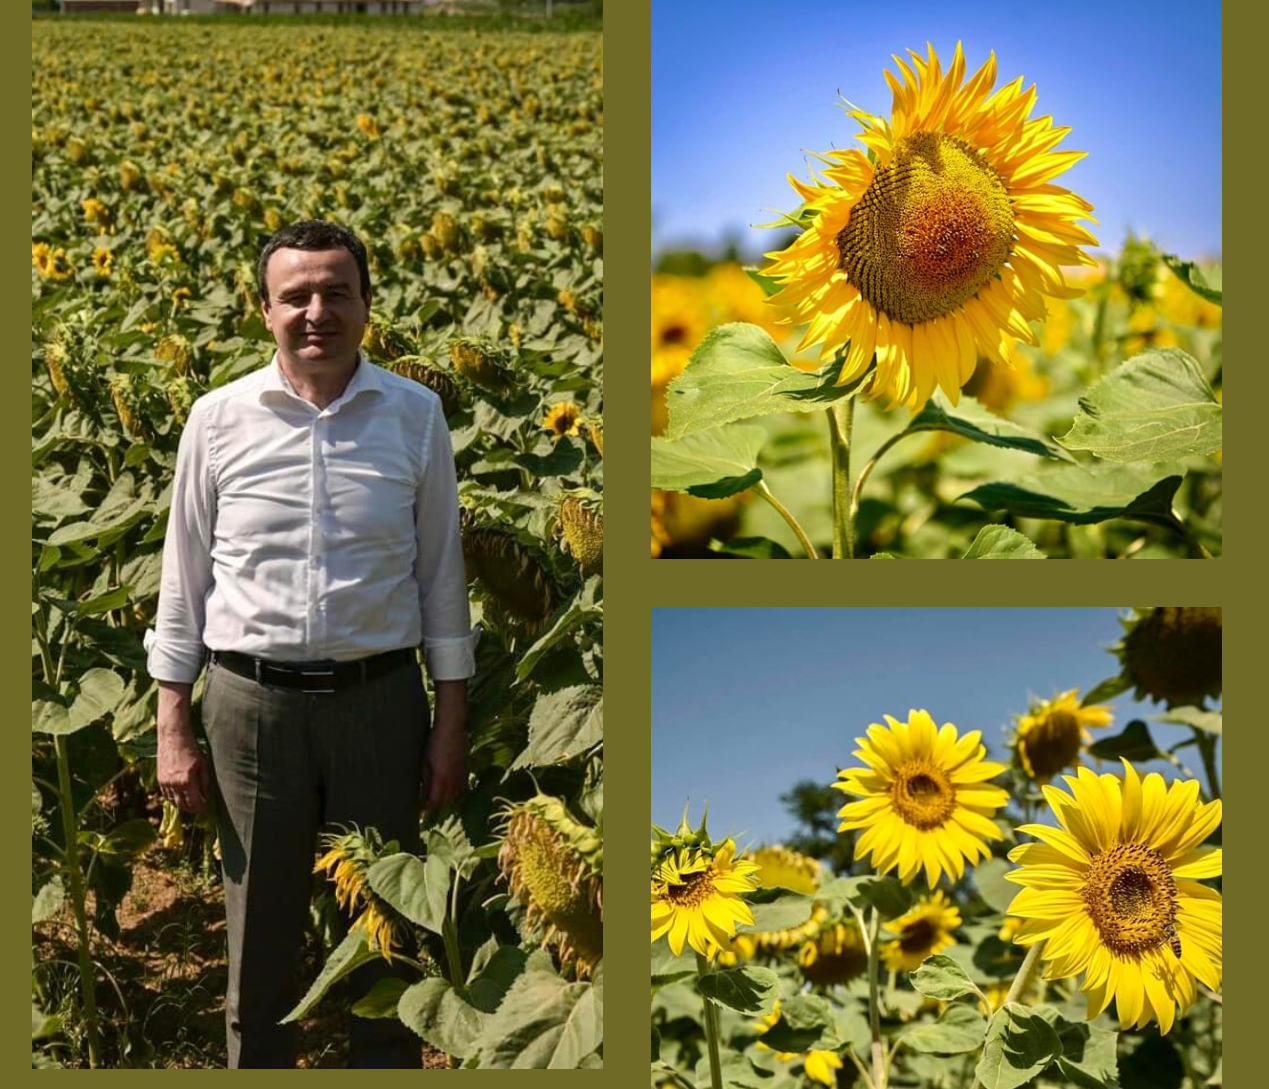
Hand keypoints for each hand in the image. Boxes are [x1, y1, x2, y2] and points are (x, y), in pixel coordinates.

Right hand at [156, 680, 211, 814]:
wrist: (173, 737)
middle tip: (200, 808)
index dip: (202, 809)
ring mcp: (165, 782)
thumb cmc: (192, 749)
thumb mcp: (203, 765)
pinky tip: (180, 797)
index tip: (207, 810)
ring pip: (173, 802)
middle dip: (192, 809)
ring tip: (191, 804)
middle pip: (183, 806)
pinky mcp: (159, 779)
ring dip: (182, 805)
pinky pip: (166, 795)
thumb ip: (205, 783)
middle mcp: (174, 784)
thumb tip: (207, 797)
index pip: (195, 803)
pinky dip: (173, 799)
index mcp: (187, 781)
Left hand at [423, 680, 467, 811]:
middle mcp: (454, 778)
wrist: (452, 726)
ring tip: (438, 798)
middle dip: (437, 805)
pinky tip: (450, 788)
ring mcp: (461, 772)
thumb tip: (423, 792)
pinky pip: (462, 785)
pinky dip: (456, 791)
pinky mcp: (466, 767)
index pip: (436, 800)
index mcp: (442, 777)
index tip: (421, 810)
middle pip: (447, 800)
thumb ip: (426, 779)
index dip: (428, 807)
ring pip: (456, 794)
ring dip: (447, 799)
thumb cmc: (434, 741)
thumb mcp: (425, 761)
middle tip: (427, 806)